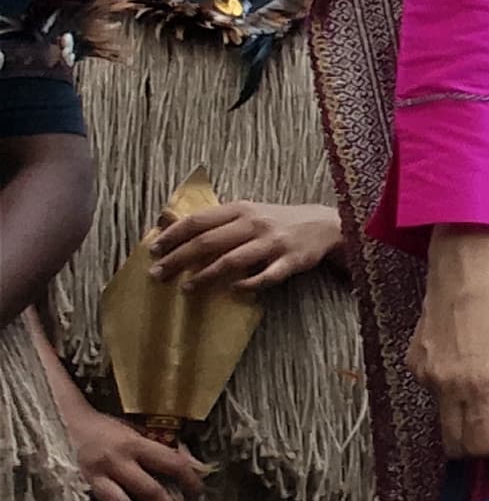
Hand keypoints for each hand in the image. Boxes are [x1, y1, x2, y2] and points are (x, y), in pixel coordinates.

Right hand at [53, 375, 201, 500]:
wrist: (58, 423)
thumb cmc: (102, 429)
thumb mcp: (133, 431)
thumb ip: (159, 449)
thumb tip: (193, 464)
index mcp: (134, 444)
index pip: (171, 464)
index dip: (190, 482)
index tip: (200, 498)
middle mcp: (115, 462)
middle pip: (149, 491)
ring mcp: (93, 477)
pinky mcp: (74, 488)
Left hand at [143, 196, 344, 293]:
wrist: (323, 225)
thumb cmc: (276, 220)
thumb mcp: (246, 211)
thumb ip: (214, 219)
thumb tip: (168, 221)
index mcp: (240, 209)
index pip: (198, 221)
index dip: (172, 236)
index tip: (153, 250)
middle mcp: (254, 224)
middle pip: (208, 242)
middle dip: (178, 258)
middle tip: (158, 273)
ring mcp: (273, 243)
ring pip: (232, 260)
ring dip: (205, 275)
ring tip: (185, 287)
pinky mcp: (291, 262)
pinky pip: (266, 277)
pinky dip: (247, 284)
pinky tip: (232, 290)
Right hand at [407, 225, 488, 458]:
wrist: (468, 262)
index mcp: (482, 386)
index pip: (480, 447)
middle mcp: (447, 385)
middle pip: (453, 444)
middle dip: (475, 443)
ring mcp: (425, 373)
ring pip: (442, 418)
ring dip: (462, 415)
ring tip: (486, 382)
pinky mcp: (412, 359)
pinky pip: (432, 391)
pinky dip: (449, 390)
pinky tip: (466, 360)